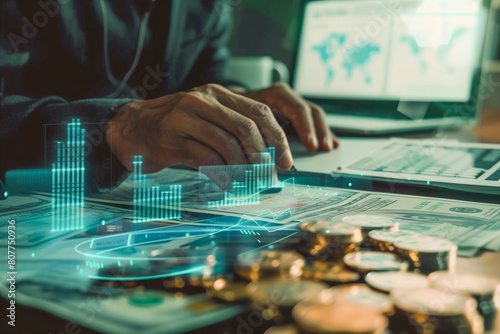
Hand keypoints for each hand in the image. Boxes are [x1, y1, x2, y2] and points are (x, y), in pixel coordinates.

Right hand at [106, 84, 292, 172]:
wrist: (131, 129)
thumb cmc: (175, 128)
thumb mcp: (206, 120)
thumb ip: (233, 131)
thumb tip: (266, 158)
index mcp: (218, 94)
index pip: (259, 111)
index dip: (277, 138)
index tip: (286, 161)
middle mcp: (204, 100)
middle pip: (247, 128)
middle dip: (264, 156)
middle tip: (269, 177)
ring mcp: (186, 117)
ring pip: (228, 144)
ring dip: (244, 169)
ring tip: (249, 183)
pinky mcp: (172, 137)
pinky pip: (207, 158)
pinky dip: (222, 175)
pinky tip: (227, 185)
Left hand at [243, 82, 338, 150]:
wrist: (232, 103)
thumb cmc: (236, 111)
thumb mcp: (243, 118)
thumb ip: (256, 132)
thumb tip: (267, 153)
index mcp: (276, 94)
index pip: (297, 109)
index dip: (306, 128)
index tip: (310, 145)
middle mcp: (287, 97)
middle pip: (310, 111)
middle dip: (318, 131)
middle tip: (322, 148)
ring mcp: (293, 105)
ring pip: (315, 116)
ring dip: (323, 133)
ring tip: (329, 148)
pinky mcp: (295, 115)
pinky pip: (313, 122)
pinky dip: (321, 133)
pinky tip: (331, 144)